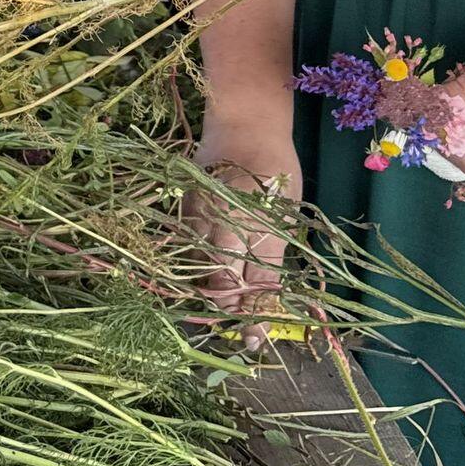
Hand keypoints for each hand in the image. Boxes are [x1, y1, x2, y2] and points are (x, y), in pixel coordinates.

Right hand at [184, 116, 304, 319]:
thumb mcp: (283, 218)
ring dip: (211, 291)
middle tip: (240, 327)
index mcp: (248, 224)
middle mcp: (215, 223)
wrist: (243, 124)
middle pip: (216, 282)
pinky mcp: (181, 209)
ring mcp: (193, 215)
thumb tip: (263, 316)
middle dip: (228, 309)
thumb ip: (269, 267)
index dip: (250, 316)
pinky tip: (208, 274)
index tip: (255, 341)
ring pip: (196, 268)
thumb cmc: (274, 169)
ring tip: (226, 304)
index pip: (244, 284)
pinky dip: (196, 267)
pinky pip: (185, 249)